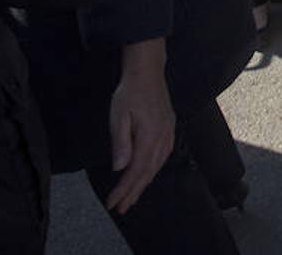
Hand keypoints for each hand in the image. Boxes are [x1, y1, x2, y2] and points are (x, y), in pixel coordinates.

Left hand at [105, 39, 173, 213]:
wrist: (148, 73)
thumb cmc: (130, 93)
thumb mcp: (119, 116)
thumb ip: (121, 142)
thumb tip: (120, 168)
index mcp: (149, 138)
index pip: (135, 171)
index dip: (123, 189)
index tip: (111, 203)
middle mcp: (162, 139)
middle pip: (147, 173)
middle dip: (133, 192)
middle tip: (121, 208)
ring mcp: (168, 134)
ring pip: (156, 166)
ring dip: (144, 184)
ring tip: (133, 197)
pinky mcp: (169, 129)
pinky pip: (163, 156)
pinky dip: (154, 170)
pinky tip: (149, 173)